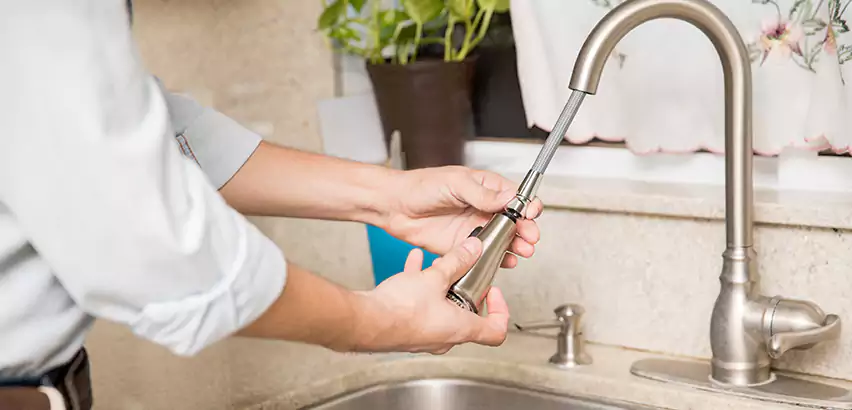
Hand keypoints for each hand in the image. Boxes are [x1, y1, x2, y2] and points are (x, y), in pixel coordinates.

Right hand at [353, 237, 508, 353]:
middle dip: (465, 290)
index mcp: (461, 328)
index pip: (496, 331)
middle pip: (468, 316)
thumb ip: (457, 261)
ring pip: (442, 308)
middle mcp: (445, 337)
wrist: (367, 321)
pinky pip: (420, 306)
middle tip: (463, 273)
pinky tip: (412, 266)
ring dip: (441, 287)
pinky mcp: (408, 329)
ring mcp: (426, 336)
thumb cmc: (399, 310)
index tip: (493, 291)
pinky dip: (420, 287)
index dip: (500, 310)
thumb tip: (472, 250)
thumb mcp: (435, 277)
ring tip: (435, 267)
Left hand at [382, 166, 542, 267]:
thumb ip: (482, 194)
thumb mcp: (455, 183)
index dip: (526, 205)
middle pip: (513, 221)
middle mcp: (482, 208)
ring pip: (502, 240)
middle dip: (525, 229)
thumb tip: (507, 198)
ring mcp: (474, 227)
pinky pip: (484, 255)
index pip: (514, 196)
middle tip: (529, 237)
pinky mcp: (462, 246)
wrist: (394, 206)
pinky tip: (505, 261)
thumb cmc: (420, 186)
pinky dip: (497, 259)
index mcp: (485, 188)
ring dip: (515, 246)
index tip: (531, 213)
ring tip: (522, 251)